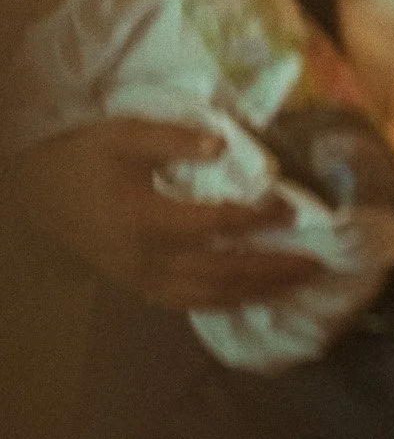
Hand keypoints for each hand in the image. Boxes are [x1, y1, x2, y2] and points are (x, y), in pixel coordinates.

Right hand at [3, 118, 317, 309]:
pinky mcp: (139, 286)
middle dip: (270, 269)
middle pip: (218, 271)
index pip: (210, 223)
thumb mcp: (120, 135)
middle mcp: (144, 258)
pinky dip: (226, 303)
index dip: (253, 217)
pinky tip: (256, 298)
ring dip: (256, 292)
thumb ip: (172, 138)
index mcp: (141, 218)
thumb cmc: (81, 160)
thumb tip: (225, 144)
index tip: (291, 207)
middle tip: (316, 264)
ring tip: (299, 283)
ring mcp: (140, 278)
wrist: (33, 199)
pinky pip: (188, 303)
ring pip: (207, 295)